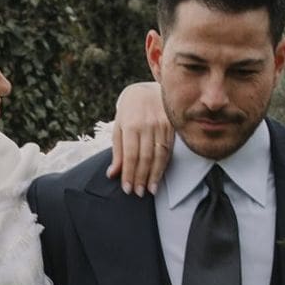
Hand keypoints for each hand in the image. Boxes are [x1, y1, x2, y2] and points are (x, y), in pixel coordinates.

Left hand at [108, 82, 172, 196]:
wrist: (146, 90)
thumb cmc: (129, 112)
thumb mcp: (118, 128)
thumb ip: (117, 152)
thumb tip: (112, 174)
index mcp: (131, 124)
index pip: (130, 155)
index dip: (129, 174)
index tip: (127, 189)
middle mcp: (147, 125)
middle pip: (145, 157)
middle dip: (141, 178)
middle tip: (138, 193)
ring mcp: (161, 125)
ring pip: (159, 155)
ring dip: (154, 175)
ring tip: (150, 190)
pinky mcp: (172, 126)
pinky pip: (168, 150)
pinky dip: (164, 166)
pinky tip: (159, 177)